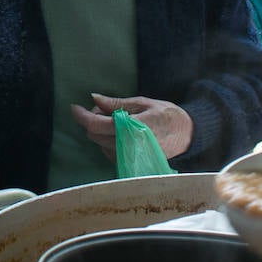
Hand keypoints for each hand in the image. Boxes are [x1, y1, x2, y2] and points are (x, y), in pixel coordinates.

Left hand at [72, 93, 192, 161]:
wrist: (187, 136)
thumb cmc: (167, 116)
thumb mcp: (143, 103)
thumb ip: (117, 104)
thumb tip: (94, 98)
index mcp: (133, 128)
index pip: (98, 125)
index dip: (82, 116)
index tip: (74, 107)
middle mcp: (129, 145)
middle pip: (94, 135)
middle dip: (93, 120)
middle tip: (105, 109)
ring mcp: (129, 157)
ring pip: (99, 144)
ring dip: (100, 131)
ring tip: (117, 120)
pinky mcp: (130, 163)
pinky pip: (108, 152)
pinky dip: (107, 140)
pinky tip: (120, 132)